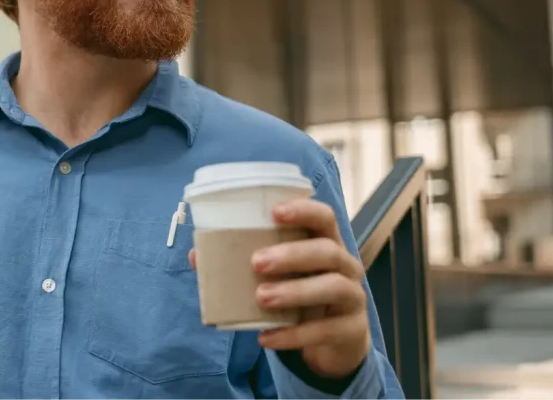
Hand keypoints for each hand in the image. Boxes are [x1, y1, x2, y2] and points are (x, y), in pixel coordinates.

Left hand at [190, 198, 371, 379]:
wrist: (336, 341)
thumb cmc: (302, 296)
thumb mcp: (282, 277)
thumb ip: (246, 264)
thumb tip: (199, 256)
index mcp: (327, 244)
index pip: (324, 218)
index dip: (303, 210)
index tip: (274, 212)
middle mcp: (346, 266)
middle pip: (327, 251)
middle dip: (292, 254)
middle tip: (256, 262)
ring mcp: (353, 298)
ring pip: (332, 287)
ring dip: (295, 291)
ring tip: (261, 297)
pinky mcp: (351, 330)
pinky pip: (325, 330)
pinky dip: (293, 335)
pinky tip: (266, 338)